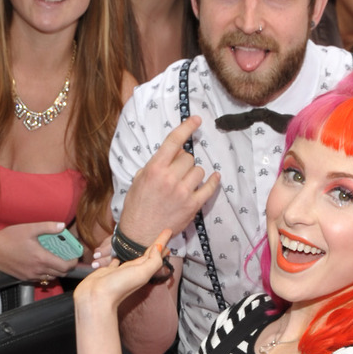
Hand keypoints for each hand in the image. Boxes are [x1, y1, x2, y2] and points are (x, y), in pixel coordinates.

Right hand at [0, 220, 79, 282]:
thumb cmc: (8, 237)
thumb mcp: (29, 228)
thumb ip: (48, 227)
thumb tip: (62, 226)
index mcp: (41, 258)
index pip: (65, 267)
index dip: (73, 262)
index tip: (74, 256)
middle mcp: (37, 270)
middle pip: (60, 274)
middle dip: (67, 267)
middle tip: (67, 257)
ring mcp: (30, 275)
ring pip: (51, 277)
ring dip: (56, 271)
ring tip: (56, 260)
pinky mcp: (24, 278)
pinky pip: (40, 278)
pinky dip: (46, 273)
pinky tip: (42, 263)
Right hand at [74, 237, 169, 314]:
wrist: (96, 298)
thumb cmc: (118, 287)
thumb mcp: (141, 273)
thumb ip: (152, 261)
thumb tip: (159, 247)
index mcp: (142, 269)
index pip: (155, 253)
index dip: (162, 242)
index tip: (169, 231)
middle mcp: (133, 270)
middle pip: (146, 254)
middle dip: (154, 244)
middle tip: (160, 234)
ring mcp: (120, 270)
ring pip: (131, 257)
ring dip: (136, 249)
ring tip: (138, 241)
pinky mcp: (107, 271)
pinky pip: (114, 261)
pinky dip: (116, 256)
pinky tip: (116, 254)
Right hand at [117, 116, 221, 246]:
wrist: (140, 234)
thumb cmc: (137, 206)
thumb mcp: (139, 180)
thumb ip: (155, 165)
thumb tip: (174, 153)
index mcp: (154, 169)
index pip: (174, 142)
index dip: (186, 127)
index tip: (197, 120)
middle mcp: (169, 178)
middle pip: (188, 157)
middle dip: (184, 162)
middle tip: (176, 172)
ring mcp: (183, 192)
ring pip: (199, 171)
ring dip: (193, 174)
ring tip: (184, 183)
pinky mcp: (192, 206)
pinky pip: (209, 188)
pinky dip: (213, 182)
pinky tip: (215, 177)